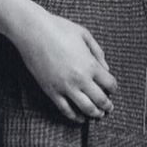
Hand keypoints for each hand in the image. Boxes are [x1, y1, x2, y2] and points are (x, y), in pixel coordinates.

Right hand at [12, 8, 117, 122]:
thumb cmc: (58, 28)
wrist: (33, 31)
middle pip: (100, 99)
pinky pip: (65, 109)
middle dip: (107, 105)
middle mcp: (80, 78)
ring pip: (85, 108)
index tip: (112, 89)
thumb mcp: (84, 35)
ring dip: (95, 114)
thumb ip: (98, 52)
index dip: (113, 88)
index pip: (110, 84)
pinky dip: (75, 117)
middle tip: (109, 108)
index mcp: (90, 64)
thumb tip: (106, 68)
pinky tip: (80, 118)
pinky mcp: (51, 91)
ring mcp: (65, 87)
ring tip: (99, 115)